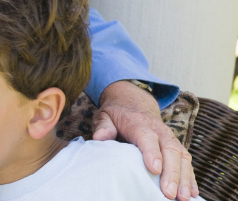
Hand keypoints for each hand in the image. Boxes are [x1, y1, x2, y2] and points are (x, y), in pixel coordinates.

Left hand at [93, 80, 197, 200]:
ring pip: (182, 156)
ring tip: (183, 198)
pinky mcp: (176, 146)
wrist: (133, 102)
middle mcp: (159, 130)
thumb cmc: (117, 114)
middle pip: (170, 150)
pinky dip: (191, 177)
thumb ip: (103, 126)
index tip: (154, 169)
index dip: (152, 152)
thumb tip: (101, 137)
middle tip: (169, 193)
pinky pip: (187, 161)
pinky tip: (192, 192)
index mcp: (139, 123)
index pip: (147, 137)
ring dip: (184, 178)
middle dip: (172, 173)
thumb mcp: (104, 115)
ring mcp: (170, 138)